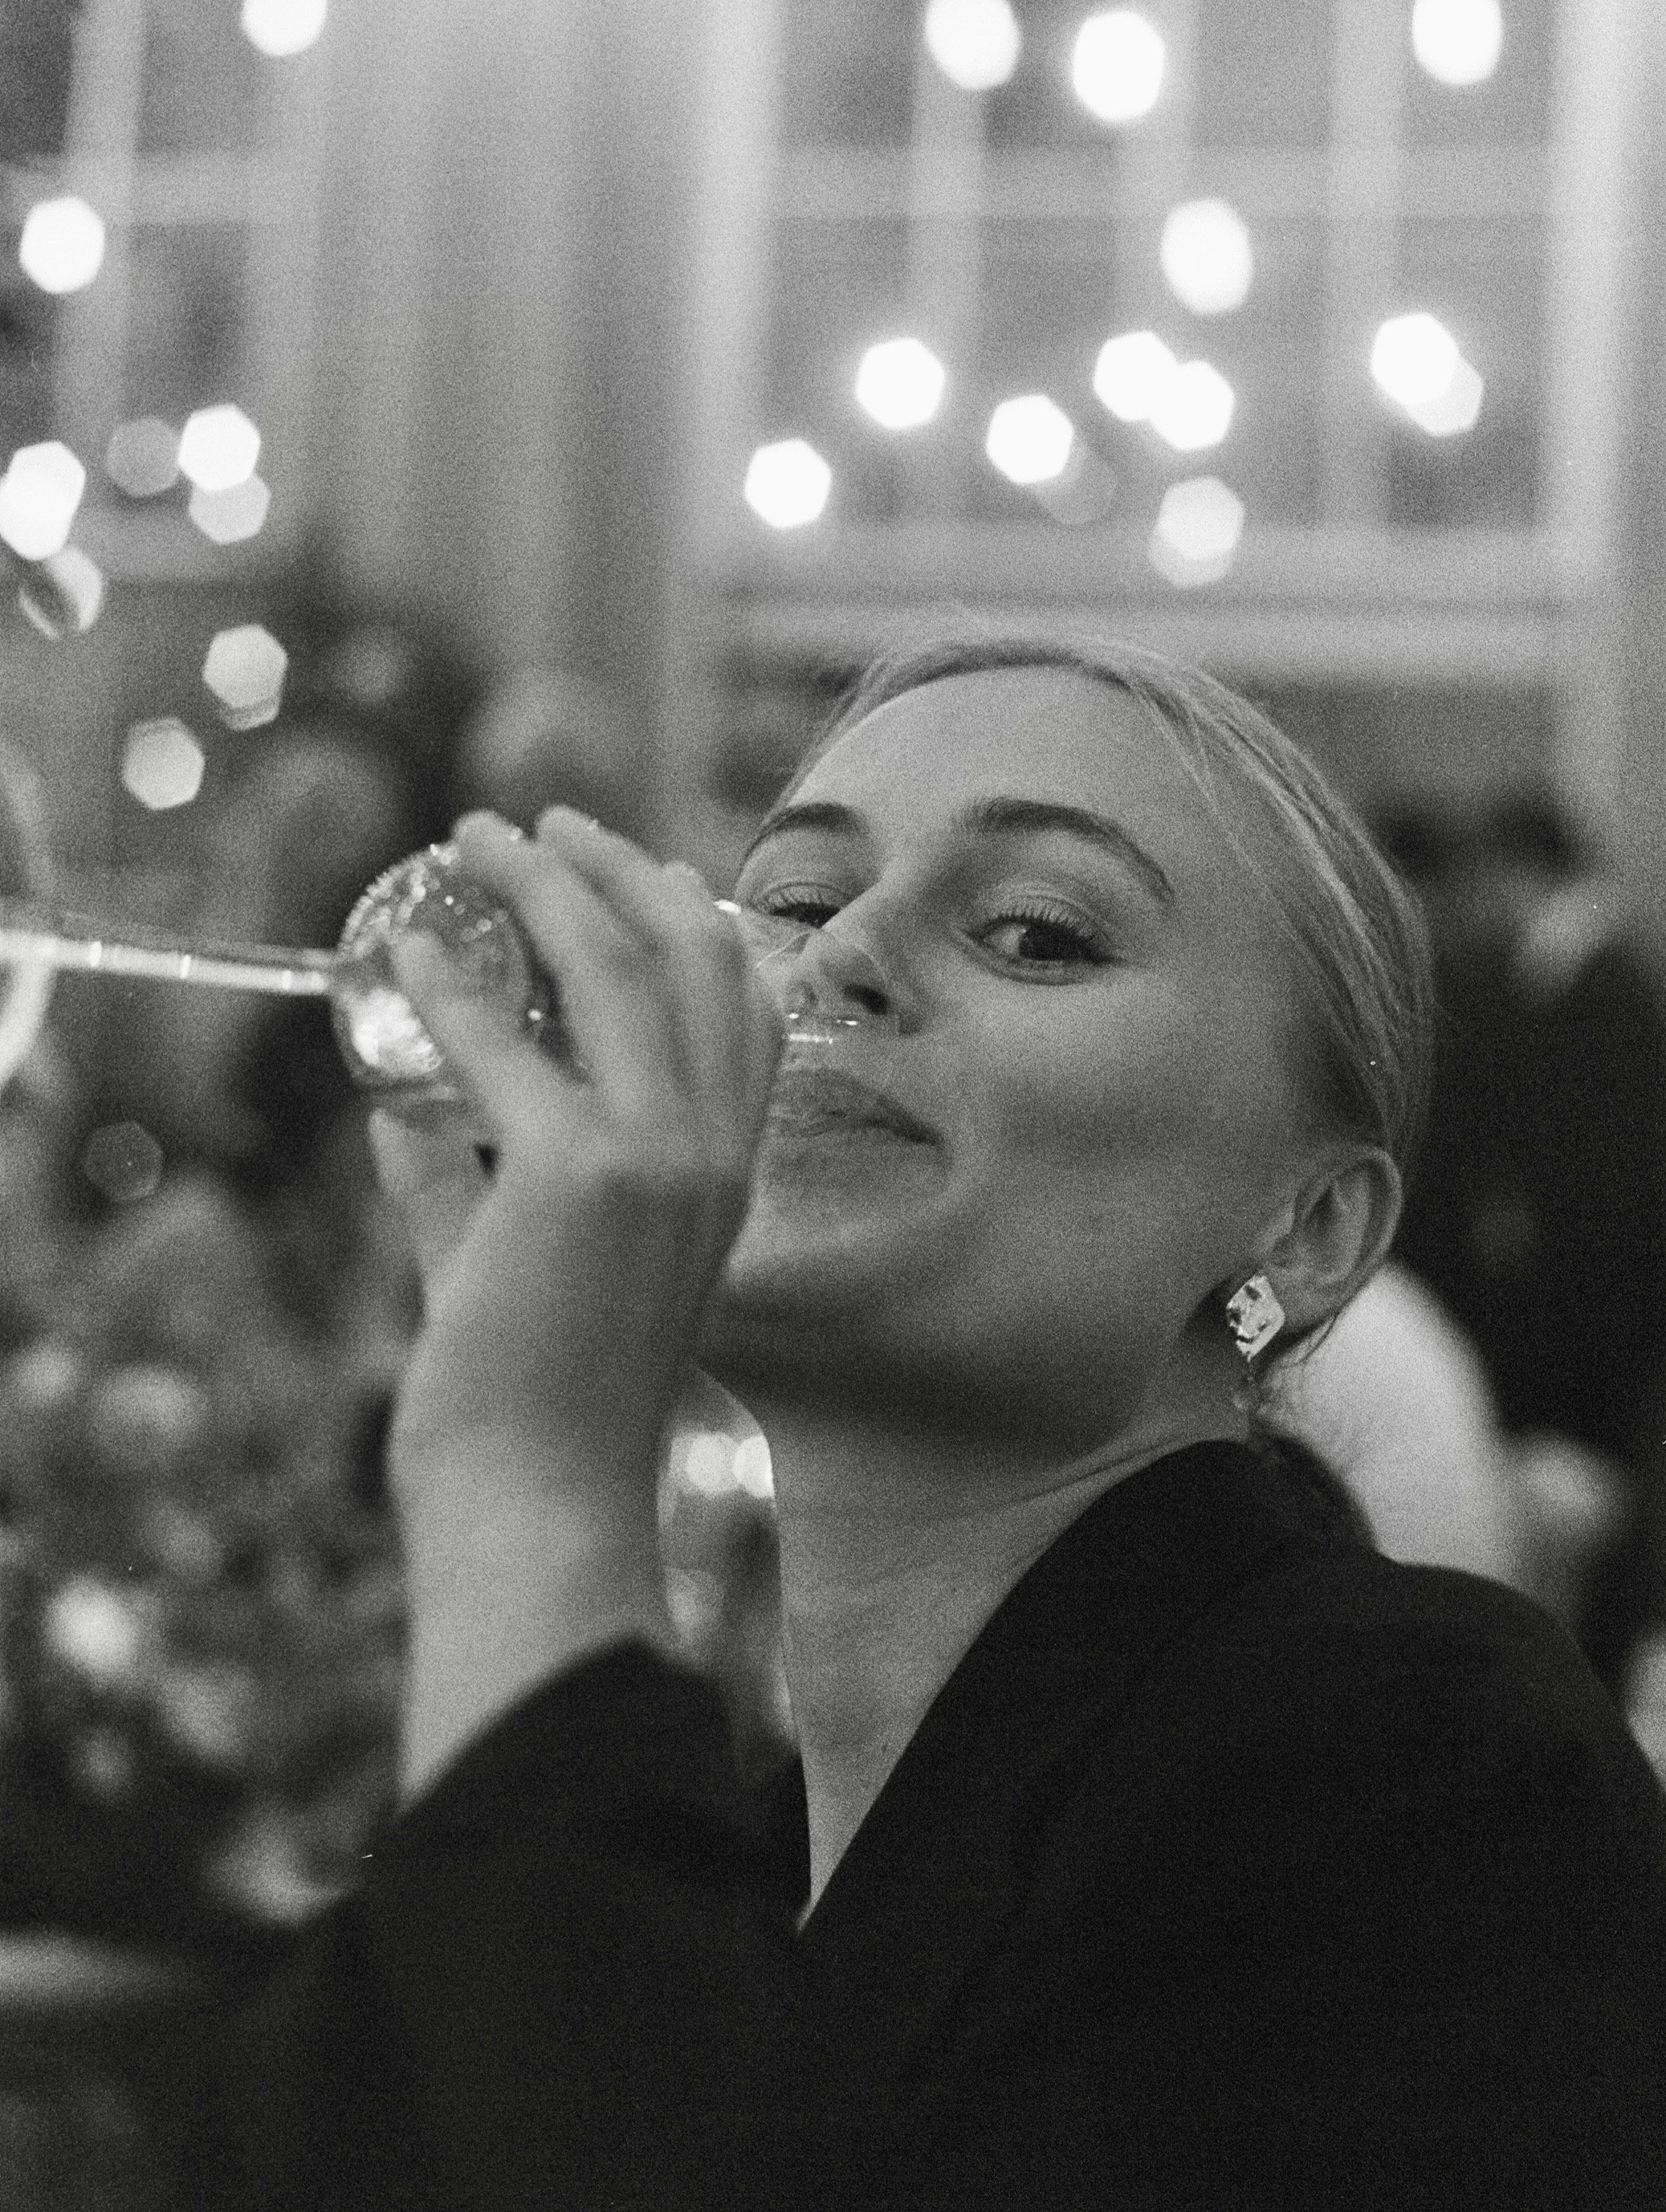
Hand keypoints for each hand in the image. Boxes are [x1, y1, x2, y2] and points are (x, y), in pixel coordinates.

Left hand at [371, 808, 782, 1515]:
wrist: (538, 1509)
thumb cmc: (531, 1411)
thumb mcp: (519, 1270)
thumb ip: (468, 1183)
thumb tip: (401, 1110)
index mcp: (725, 1177)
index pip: (747, 1009)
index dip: (696, 916)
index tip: (638, 866)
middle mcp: (710, 1155)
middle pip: (692, 953)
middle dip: (616, 866)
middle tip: (539, 824)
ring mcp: (654, 1160)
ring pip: (615, 964)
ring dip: (539, 883)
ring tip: (475, 842)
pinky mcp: (573, 1177)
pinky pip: (502, 1042)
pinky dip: (449, 984)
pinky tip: (403, 955)